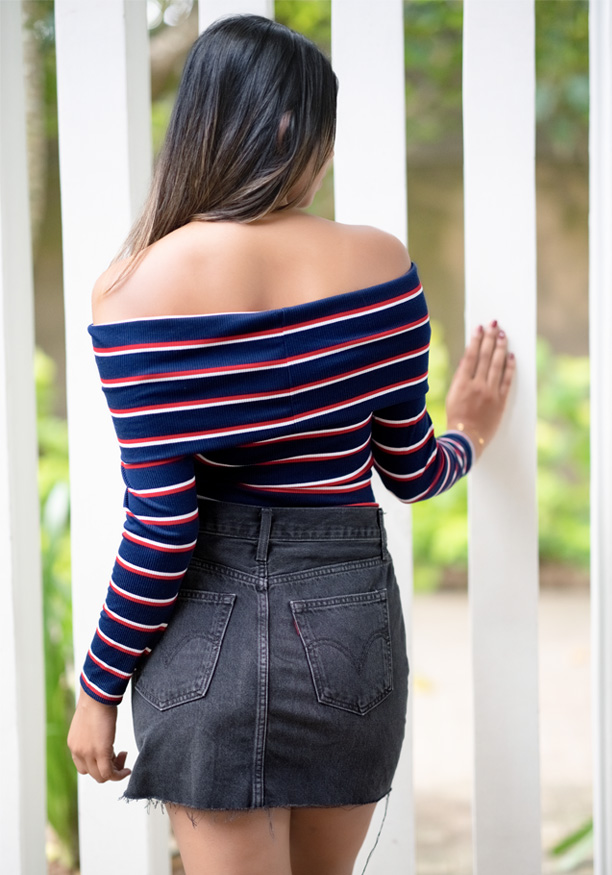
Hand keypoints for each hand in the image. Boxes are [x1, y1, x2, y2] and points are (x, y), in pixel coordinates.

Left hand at [68, 690, 130, 782]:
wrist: (97, 695)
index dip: (98, 764)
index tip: (111, 754)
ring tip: (123, 756)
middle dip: (108, 768)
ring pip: (101, 777)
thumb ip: (91, 734)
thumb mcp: (89, 722)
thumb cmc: (96, 702)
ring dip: (114, 772)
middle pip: (92, 773)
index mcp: (74, 745)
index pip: (83, 766)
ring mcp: (88, 754)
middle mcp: (78, 752)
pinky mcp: (100, 753)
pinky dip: (119, 776)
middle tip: (120, 755)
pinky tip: (127, 771)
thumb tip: (101, 736)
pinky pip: (109, 774)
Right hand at [445, 320, 514, 460]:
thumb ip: (461, 379)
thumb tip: (469, 361)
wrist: (466, 440)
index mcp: (461, 383)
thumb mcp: (452, 395)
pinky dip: (510, 367)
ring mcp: (490, 393)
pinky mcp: (501, 401)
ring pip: (498, 365)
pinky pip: (507, 380)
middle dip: (490, 338)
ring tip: (503, 335)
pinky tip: (511, 356)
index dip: (476, 340)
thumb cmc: (455, 419)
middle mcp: (477, 385)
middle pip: (486, 356)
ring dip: (501, 348)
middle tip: (494, 325)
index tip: (479, 328)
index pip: (470, 356)